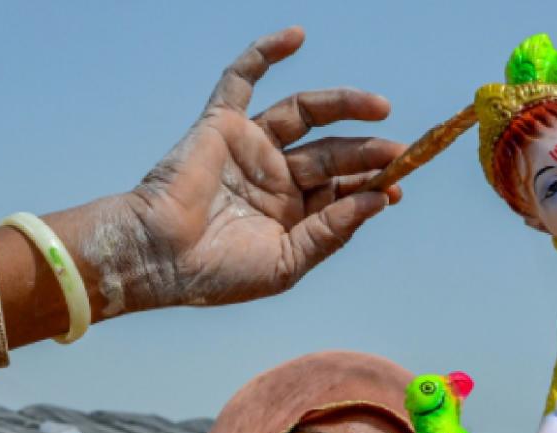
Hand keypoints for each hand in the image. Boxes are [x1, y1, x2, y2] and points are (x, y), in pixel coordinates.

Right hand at [103, 27, 403, 311]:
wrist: (159, 258)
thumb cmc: (217, 272)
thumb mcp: (287, 262)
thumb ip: (331, 231)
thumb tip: (380, 199)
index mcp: (292, 214)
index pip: (342, 190)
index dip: (372, 185)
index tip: (398, 188)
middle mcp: (276, 177)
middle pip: (332, 155)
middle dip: (367, 153)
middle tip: (397, 151)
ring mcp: (251, 147)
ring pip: (305, 114)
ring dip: (343, 106)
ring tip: (379, 107)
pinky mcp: (222, 124)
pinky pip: (242, 79)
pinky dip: (266, 53)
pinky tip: (297, 36)